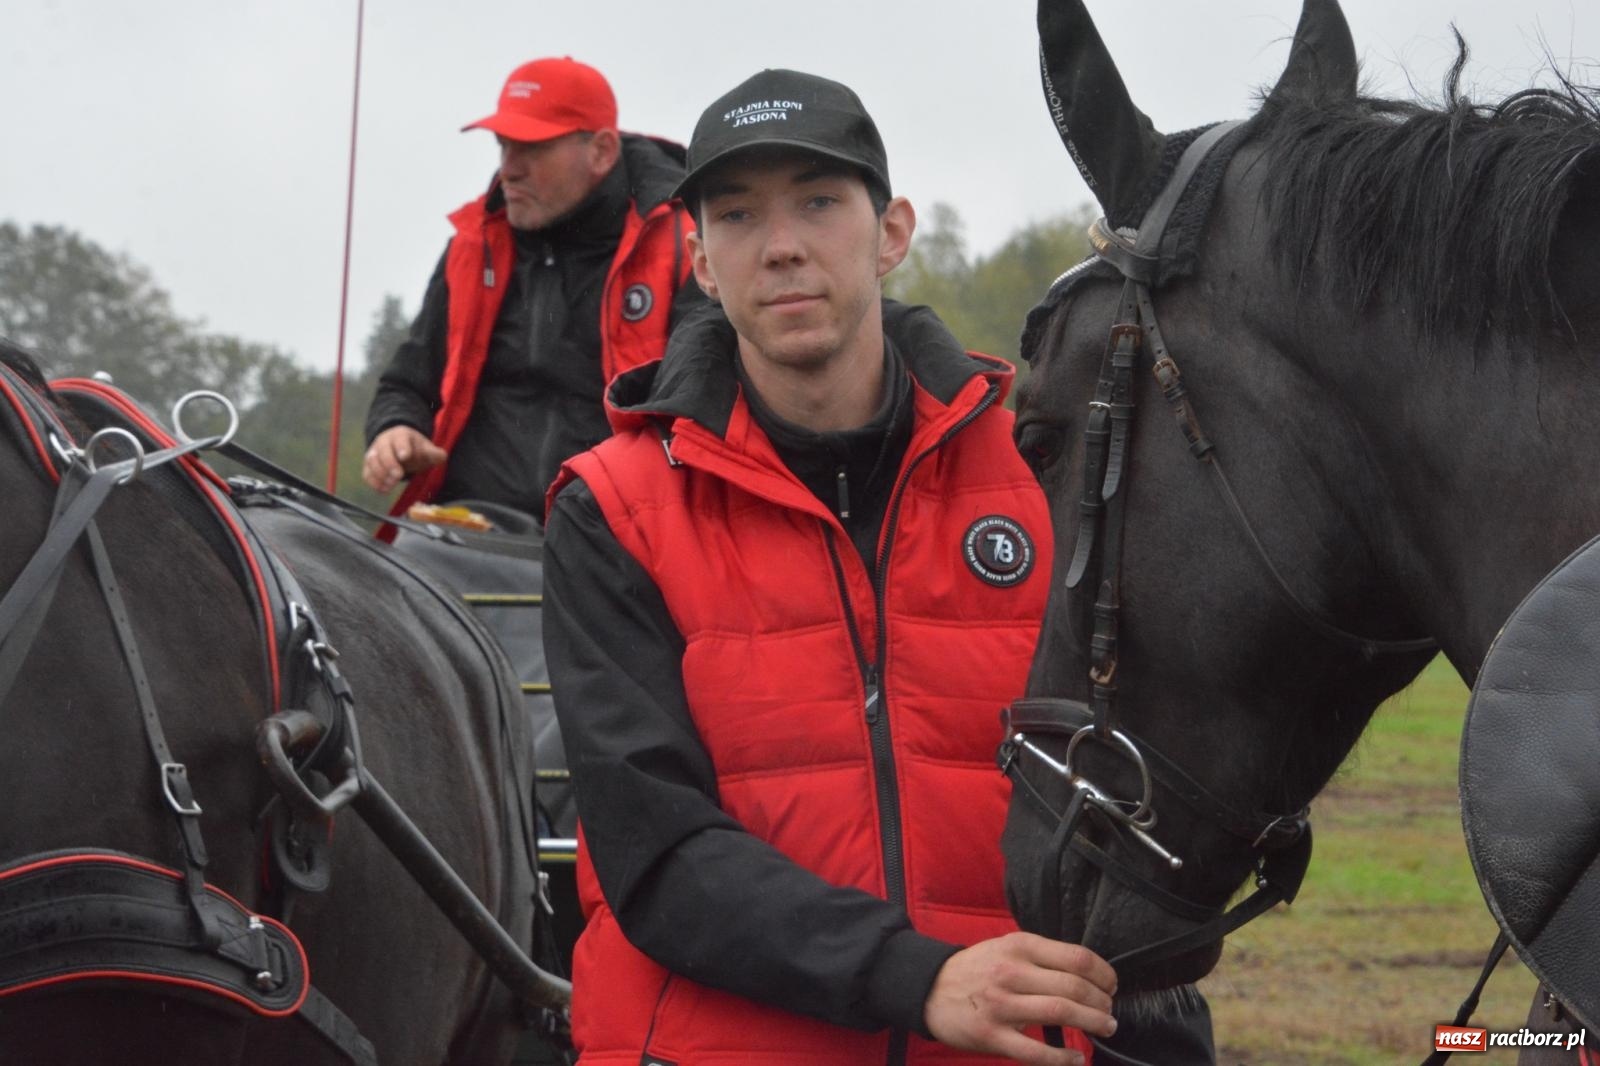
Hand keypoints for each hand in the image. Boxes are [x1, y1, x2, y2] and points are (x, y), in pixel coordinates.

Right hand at [362, 425, 447, 492]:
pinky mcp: (368, 465)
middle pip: (383, 450)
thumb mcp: (426, 448)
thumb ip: (435, 453)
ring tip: (391, 485)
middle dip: (390, 463)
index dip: (402, 447)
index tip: (405, 456)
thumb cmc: (414, 449)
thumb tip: (442, 457)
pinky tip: (383, 490)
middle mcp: (384, 442)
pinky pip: (367, 473)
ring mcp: (374, 453)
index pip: (400, 438)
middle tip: (398, 475)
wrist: (398, 447)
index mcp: (401, 435)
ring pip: (372, 461)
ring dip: (381, 475)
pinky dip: (373, 482)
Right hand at [923, 932, 1115, 1065]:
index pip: (1076, 958)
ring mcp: (1001, 1005)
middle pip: (1074, 987)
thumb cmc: (976, 968)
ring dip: (1092, 1023)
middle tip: (1109, 1012)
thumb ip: (1042, 956)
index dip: (1103, 974)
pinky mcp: (991, 1036)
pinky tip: (1076, 1059)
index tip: (1111, 985)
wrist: (929, 988)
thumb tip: (1087, 973)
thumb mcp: (1006, 947)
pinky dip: (1062, 1058)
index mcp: (1019, 946)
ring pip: (1060, 1013)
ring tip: (1105, 1027)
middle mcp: (1011, 973)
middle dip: (1101, 1003)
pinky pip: (1035, 1052)